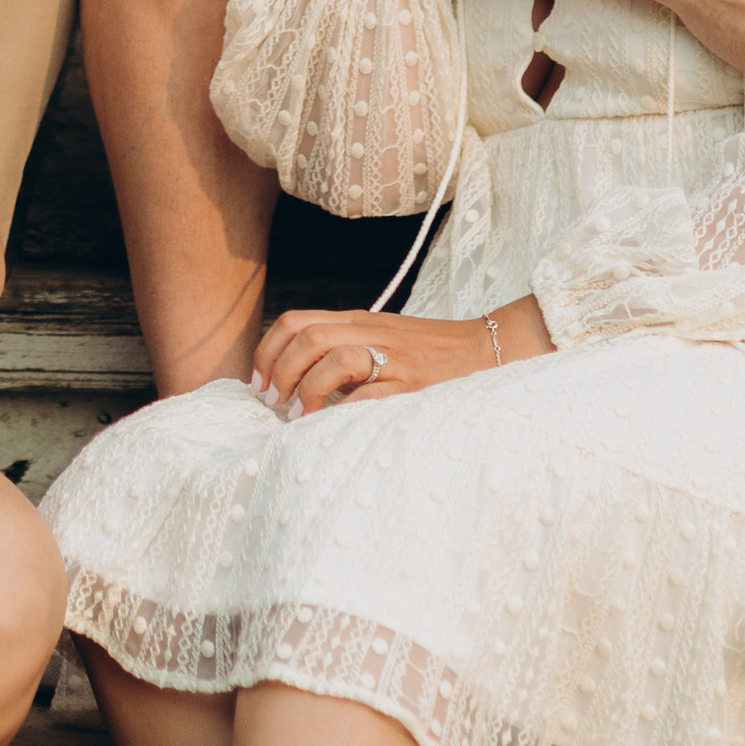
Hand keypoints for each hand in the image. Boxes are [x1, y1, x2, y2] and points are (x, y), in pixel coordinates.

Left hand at [251, 292, 552, 416]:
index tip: (259, 382)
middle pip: (306, 336)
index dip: (267, 350)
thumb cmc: (428, 353)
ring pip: (332, 357)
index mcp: (358, 321)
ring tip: (300, 415)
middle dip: (279, 370)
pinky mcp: (412, 384)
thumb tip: (295, 380)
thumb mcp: (380, 340)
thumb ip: (343, 349)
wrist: (485, 350)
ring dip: (306, 388)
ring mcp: (392, 357)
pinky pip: (368, 394)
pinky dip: (343, 408)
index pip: (295, 321)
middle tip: (273, 401)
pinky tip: (333, 424)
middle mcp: (370, 332)